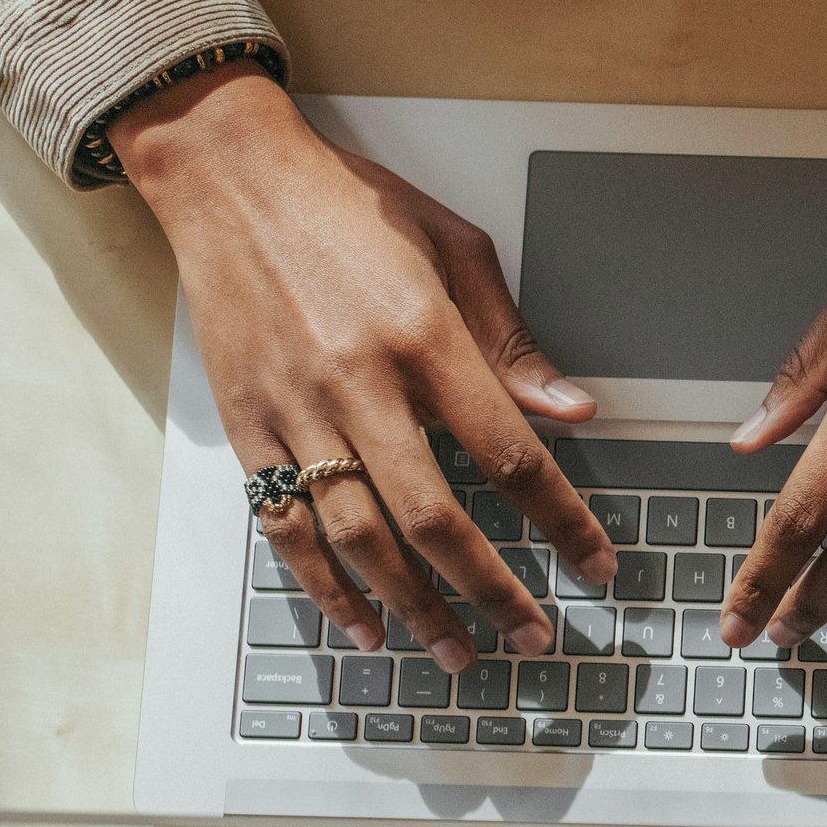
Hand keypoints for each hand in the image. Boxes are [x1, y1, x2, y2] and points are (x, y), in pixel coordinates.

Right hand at [117, 62, 614, 672]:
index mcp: (424, 338)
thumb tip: (574, 411)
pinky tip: (363, 623)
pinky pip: (285, 524)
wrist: (229, 174)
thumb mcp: (456, 250)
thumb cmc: (350, 206)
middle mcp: (359, 384)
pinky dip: (324, 584)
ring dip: (415, 607)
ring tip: (457, 652)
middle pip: (437, 518)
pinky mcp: (247, 423)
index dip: (561, 521)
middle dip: (493, 592)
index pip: (510, 453)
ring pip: (361, 538)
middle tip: (534, 639)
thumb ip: (513, 342)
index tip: (597, 565)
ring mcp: (296, 410)